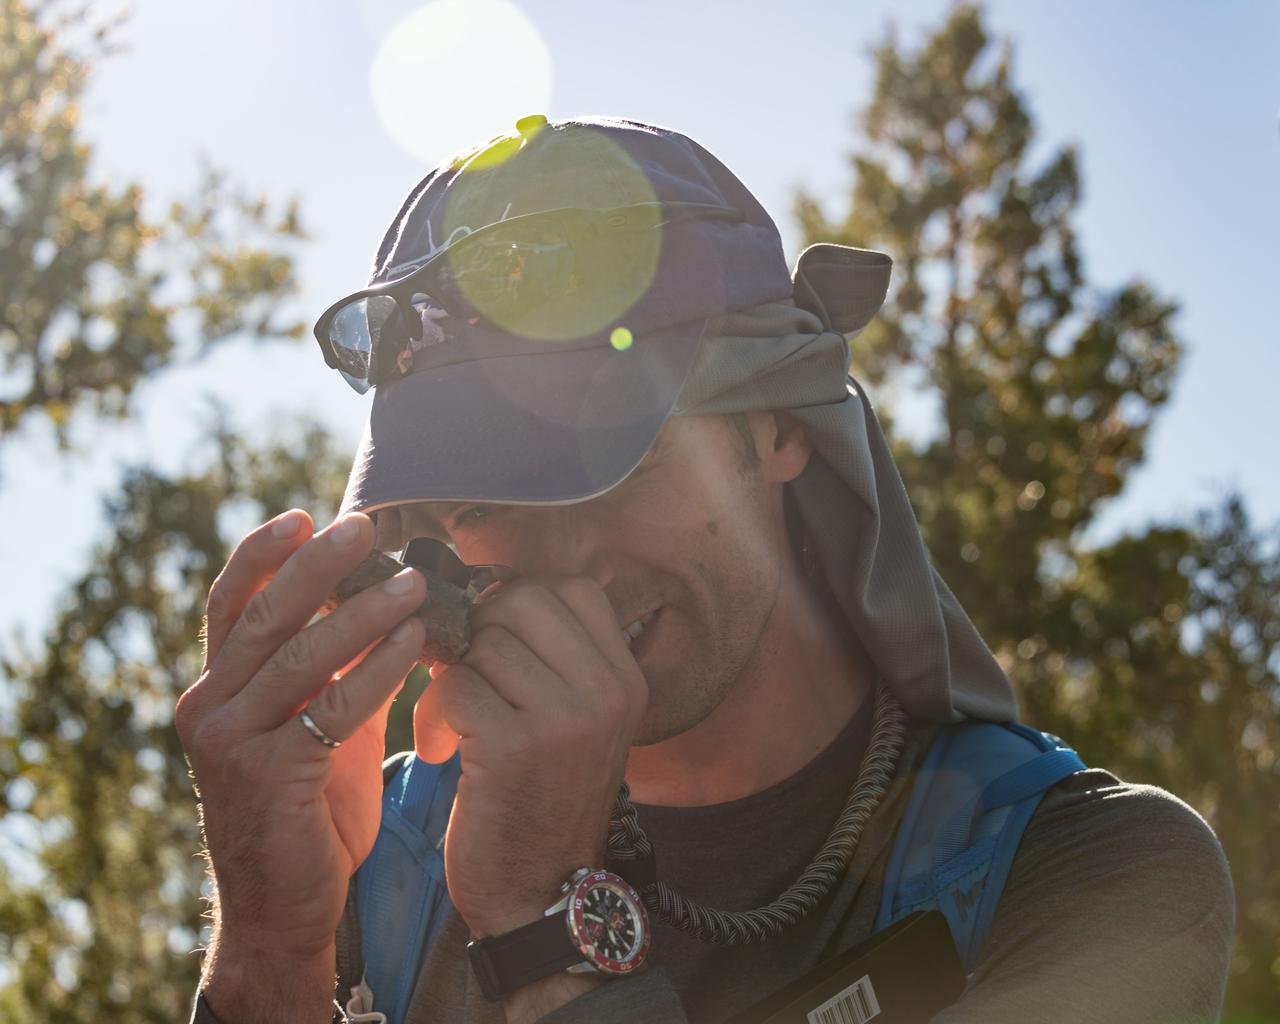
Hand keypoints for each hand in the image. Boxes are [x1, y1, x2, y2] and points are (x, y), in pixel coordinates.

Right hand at [175, 510, 425, 964]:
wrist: (285, 905)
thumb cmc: (307, 808)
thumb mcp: (309, 726)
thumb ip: (323, 671)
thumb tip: (367, 599)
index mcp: (215, 689)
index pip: (231, 605)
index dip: (262, 556)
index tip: (304, 515)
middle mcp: (210, 708)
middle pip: (264, 617)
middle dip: (317, 566)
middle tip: (367, 527)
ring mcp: (233, 743)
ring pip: (300, 656)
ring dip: (362, 612)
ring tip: (414, 581)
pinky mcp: (270, 777)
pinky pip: (331, 708)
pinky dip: (376, 669)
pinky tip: (415, 641)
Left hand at [414, 575, 646, 938]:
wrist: (543, 898)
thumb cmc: (546, 802)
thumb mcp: (580, 723)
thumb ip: (564, 656)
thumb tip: (543, 576)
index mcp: (626, 677)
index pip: (572, 588)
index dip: (518, 601)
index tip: (495, 640)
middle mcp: (607, 690)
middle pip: (520, 601)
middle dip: (477, 632)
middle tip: (465, 673)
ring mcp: (567, 716)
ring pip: (481, 643)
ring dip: (451, 679)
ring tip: (454, 723)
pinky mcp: (515, 745)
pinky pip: (455, 685)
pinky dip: (435, 714)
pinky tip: (442, 751)